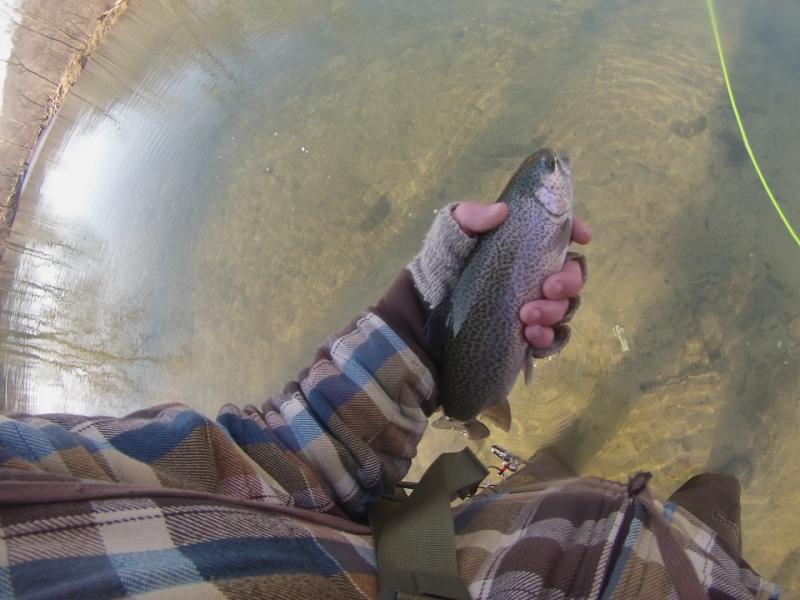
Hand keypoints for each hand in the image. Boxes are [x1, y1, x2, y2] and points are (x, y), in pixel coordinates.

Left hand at [452, 201, 590, 350]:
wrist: (426, 305)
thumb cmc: (444, 261)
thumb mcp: (453, 231)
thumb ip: (472, 216)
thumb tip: (502, 211)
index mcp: (525, 246)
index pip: (561, 236)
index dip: (577, 233)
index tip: (582, 237)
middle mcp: (536, 276)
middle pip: (574, 276)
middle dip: (569, 282)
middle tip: (547, 288)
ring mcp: (533, 306)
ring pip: (566, 308)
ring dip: (555, 311)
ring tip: (526, 316)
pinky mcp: (526, 335)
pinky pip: (552, 339)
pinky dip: (548, 337)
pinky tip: (531, 335)